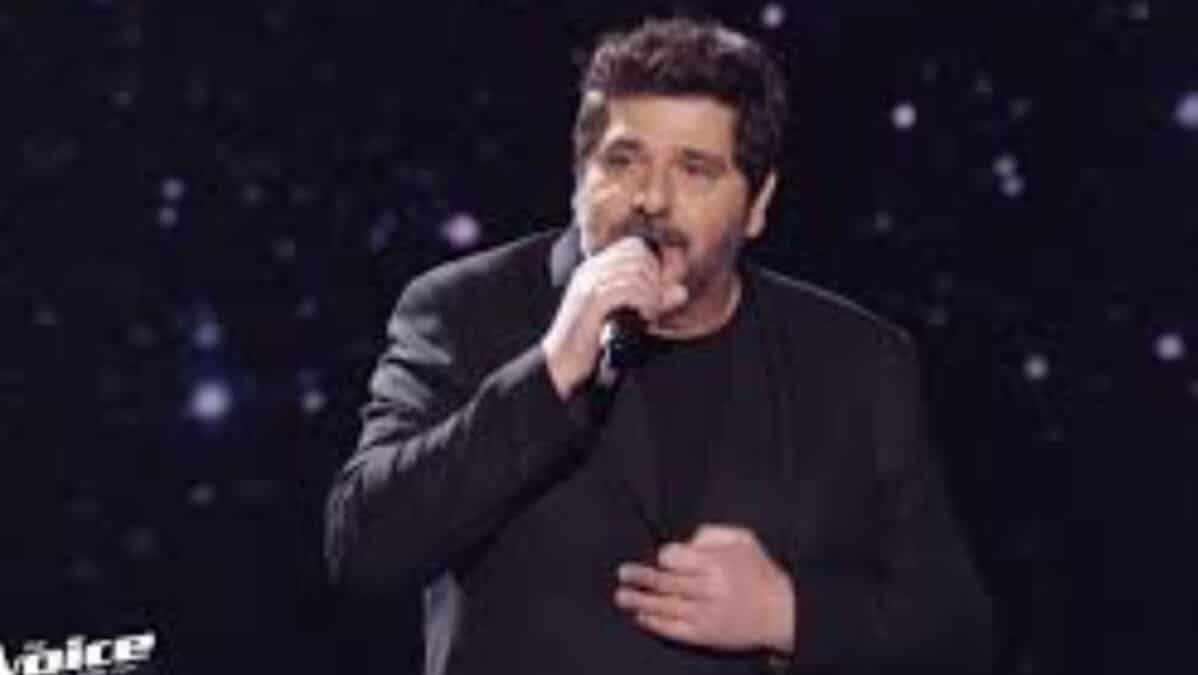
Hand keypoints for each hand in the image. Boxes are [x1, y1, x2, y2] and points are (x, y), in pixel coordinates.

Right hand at [540, 236, 687, 398]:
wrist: (560, 362)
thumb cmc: (591, 340)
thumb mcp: (623, 314)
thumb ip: (650, 299)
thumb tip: (681, 291)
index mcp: (594, 268)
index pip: (633, 245)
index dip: (654, 264)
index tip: (658, 289)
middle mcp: (590, 270)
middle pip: (638, 254)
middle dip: (655, 278)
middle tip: (655, 303)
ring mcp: (589, 283)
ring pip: (637, 271)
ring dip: (652, 293)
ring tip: (650, 313)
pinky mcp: (592, 301)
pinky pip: (629, 289)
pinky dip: (644, 302)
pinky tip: (643, 317)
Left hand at [613, 524, 795, 653]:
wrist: (781, 614)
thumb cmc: (760, 573)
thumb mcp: (743, 540)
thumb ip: (713, 534)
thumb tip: (687, 541)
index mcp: (718, 565)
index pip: (679, 558)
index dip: (666, 556)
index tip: (661, 556)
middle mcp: (709, 591)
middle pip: (667, 583)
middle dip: (641, 577)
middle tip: (623, 572)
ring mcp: (705, 616)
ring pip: (665, 607)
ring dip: (640, 601)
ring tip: (621, 596)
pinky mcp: (705, 636)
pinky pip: (674, 630)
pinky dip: (655, 623)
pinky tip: (641, 617)